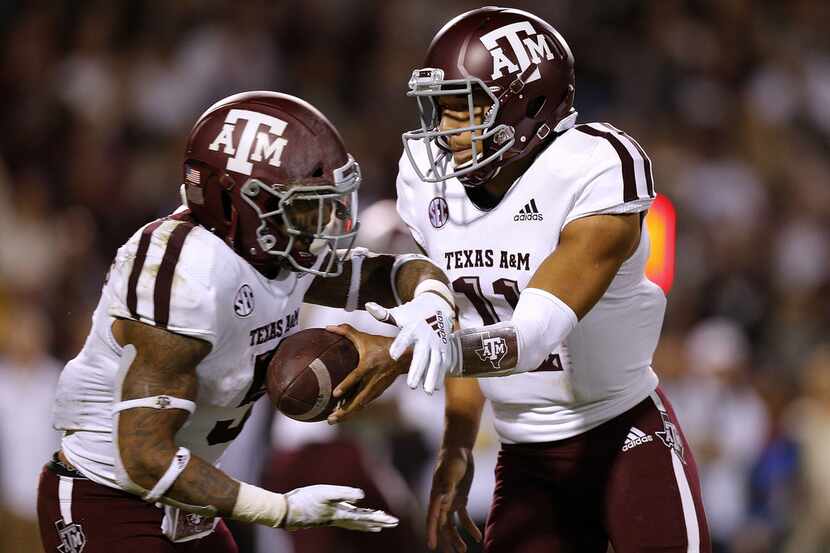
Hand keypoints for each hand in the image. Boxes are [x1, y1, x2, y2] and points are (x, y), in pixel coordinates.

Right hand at [283, 485, 398, 531]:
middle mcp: (338, 518)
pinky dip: (355, 519)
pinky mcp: (326, 516)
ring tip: (380, 526)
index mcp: (341, 513)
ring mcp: (332, 518)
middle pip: (363, 522)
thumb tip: (362, 496)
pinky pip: (346, 519)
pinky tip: (356, 514)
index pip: (364, 517)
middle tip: (394, 523)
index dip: (379, 518)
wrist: (285, 511)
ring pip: (355, 523)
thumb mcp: (325, 492)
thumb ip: (344, 493)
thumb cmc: (304, 499)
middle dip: (379, 522)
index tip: (392, 520)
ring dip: (368, 523)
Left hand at [325, 324, 408, 423]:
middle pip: (358, 399)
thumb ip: (346, 331)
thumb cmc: (382, 345)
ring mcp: (377, 388)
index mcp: (368, 365)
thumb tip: (328, 327)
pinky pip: (364, 403)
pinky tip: (343, 414)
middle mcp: (373, 379)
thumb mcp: (364, 337)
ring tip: (332, 420)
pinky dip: (354, 409)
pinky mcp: (378, 392)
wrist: (404, 356)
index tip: (335, 394)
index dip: (346, 385)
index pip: (356, 377)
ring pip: (361, 404)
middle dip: (344, 410)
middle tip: (330, 418)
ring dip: (347, 413)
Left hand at [366, 293, 456, 393]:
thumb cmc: (413, 314)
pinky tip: (435, 388)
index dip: (399, 345)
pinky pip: (442, 364)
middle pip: (421, 354)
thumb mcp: (399, 313)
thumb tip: (368, 306)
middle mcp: (425, 336)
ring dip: (431, 376)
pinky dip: (439, 376)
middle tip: (411, 385)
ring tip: (426, 391)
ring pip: (434, 361)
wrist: (437, 306)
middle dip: (417, 369)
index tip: (393, 355)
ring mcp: (436, 343)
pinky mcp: (444, 348)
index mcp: (412, 327)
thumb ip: (383, 314)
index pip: (405, 337)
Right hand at [427, 447, 480, 551]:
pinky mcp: (460, 499)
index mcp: (436, 495)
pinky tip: (477, 536)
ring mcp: (450, 501)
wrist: (459, 449)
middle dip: (447, 539)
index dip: (431, 532)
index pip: (432, 517)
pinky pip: (463, 517)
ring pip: (451, 524)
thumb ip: (447, 486)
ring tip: (464, 549)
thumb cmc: (452, 457)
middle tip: (455, 552)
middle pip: (442, 524)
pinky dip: (469, 527)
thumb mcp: (450, 470)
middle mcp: (441, 501)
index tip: (432, 546)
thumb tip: (442, 501)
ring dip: (457, 537)